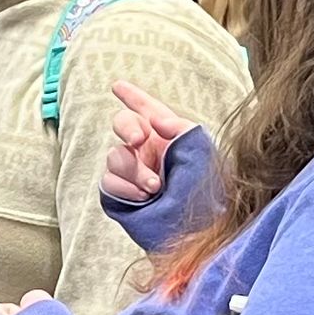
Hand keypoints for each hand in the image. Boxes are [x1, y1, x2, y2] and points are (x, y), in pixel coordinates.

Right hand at [103, 77, 199, 209]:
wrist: (195, 228)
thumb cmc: (205, 191)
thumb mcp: (201, 151)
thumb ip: (179, 127)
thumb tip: (155, 123)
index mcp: (167, 137)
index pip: (147, 109)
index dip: (132, 96)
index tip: (117, 86)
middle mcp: (147, 152)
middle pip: (122, 124)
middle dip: (126, 127)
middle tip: (138, 140)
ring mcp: (132, 173)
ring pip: (115, 156)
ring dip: (133, 170)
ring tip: (155, 187)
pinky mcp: (121, 195)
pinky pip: (108, 181)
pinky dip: (124, 188)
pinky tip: (143, 198)